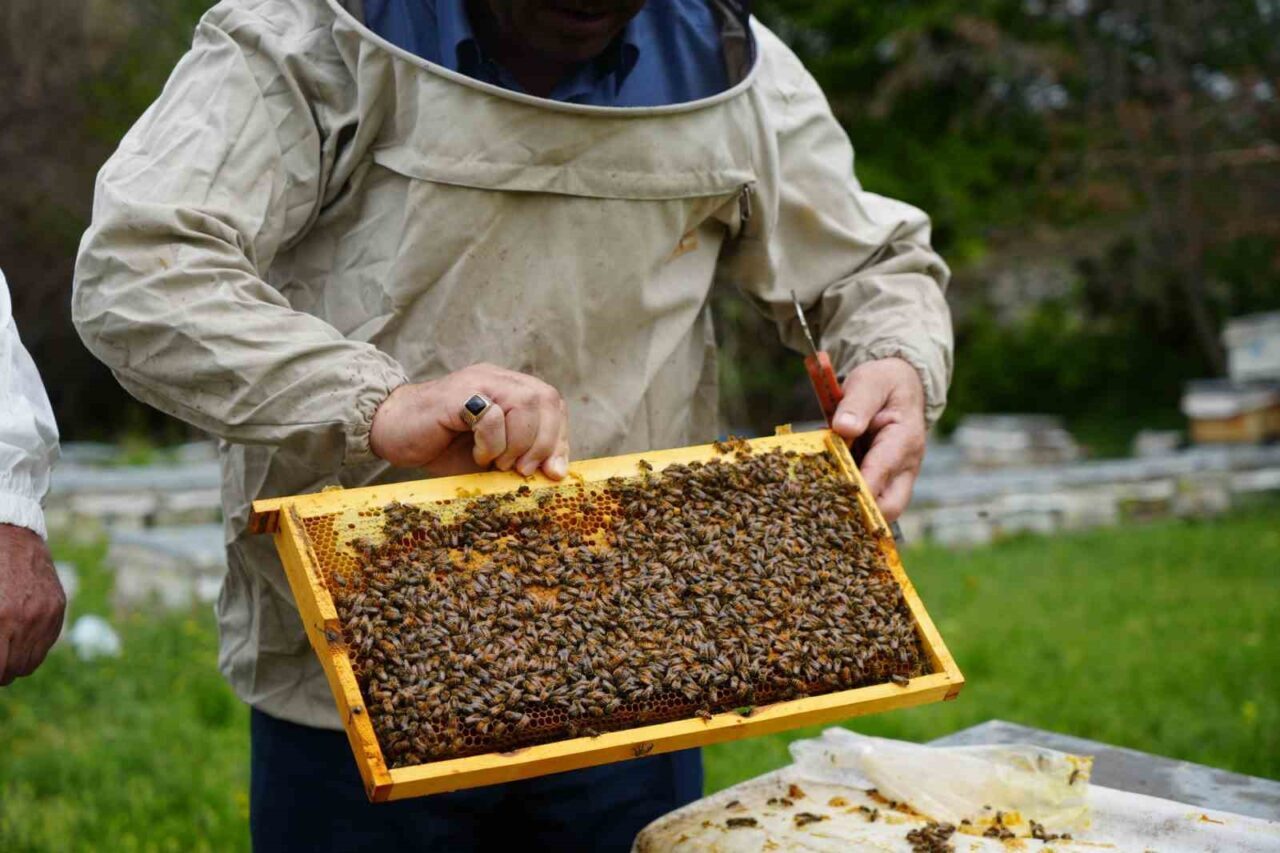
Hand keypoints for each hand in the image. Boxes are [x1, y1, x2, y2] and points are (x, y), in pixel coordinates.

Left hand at [0, 524, 65, 685]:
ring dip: (15, 661)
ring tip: (4, 649)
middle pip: (12, 671)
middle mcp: (25, 619)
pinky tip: (19, 634)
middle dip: (0, 669)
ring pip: (31, 662)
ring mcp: (46, 613)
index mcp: (0, 618)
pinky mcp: (58, 607)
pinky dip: (32, 646)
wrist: (9, 535)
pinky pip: (47, 643)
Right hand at [370, 363, 569, 479]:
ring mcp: (478, 382)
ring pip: (525, 403)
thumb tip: (556, 474)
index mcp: (508, 389)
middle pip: (545, 399)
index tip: (553, 472)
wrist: (390, 431)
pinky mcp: (458, 394)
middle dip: (544, 442)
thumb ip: (521, 457)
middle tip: (523, 470)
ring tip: (497, 463)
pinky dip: (492, 443)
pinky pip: (493, 415)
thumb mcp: (490, 456)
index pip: (551, 404)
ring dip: (519, 443)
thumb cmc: (439, 445)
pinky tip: (477, 454)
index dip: (559, 438)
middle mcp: (497, 379)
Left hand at [830, 357, 926, 522]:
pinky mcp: (882, 482)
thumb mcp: (870, 383)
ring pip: (878, 510)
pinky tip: (819, 494)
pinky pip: (867, 500)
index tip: (829, 494)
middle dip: (859, 514)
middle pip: (889, 507)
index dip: (857, 488)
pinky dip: (846, 501)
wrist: (898, 387)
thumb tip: (844, 427)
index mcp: (904, 441)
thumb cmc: (883, 384)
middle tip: (821, 510)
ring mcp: (895, 478)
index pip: (881, 474)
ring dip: (850, 510)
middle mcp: (905, 466)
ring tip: (816, 505)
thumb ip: (857, 403)